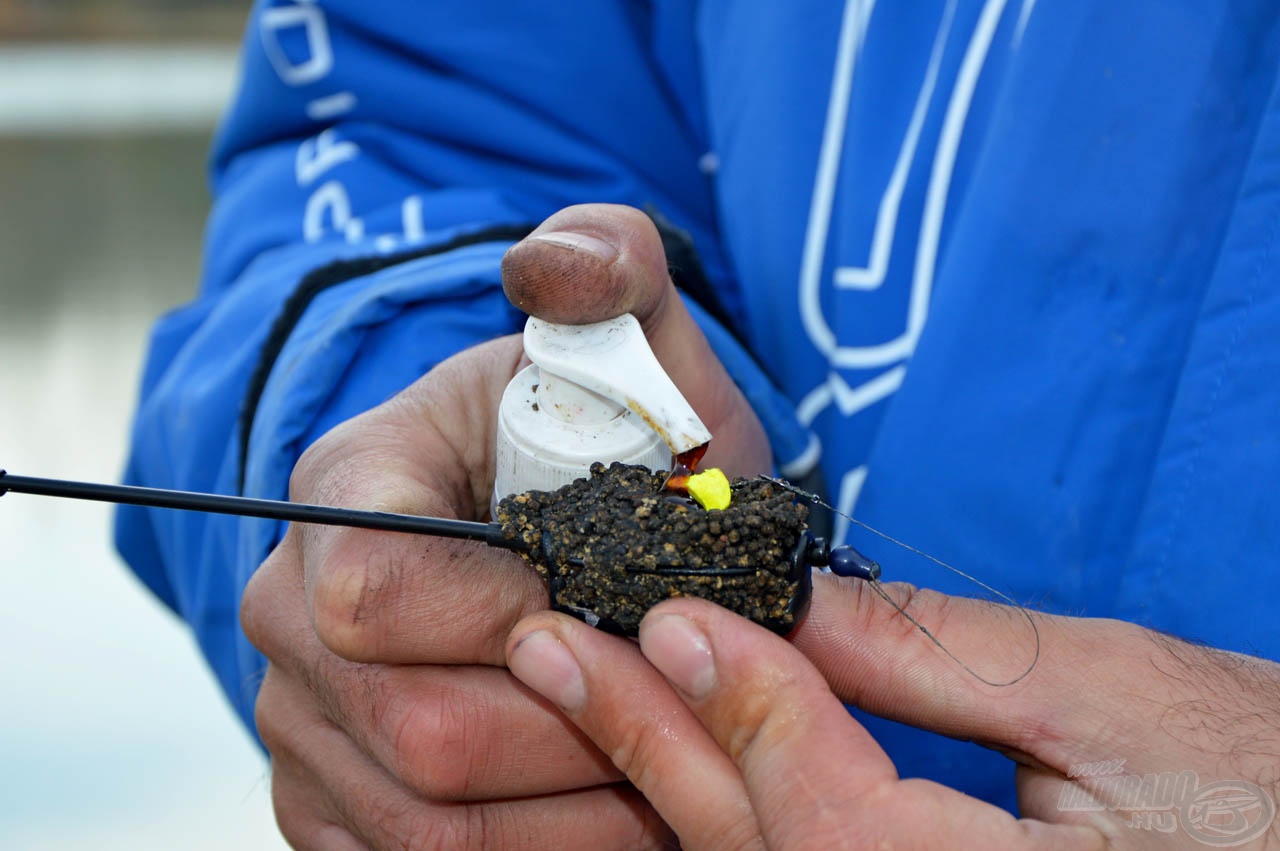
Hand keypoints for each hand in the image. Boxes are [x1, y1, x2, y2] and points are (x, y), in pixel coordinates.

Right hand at [239, 203, 770, 847]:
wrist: (561, 515)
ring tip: (673, 766)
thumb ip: (605, 265)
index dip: (511, 624)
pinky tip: (614, 808)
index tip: (623, 613)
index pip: (375, 595)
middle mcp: (291, 615)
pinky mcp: (335, 801)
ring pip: (427, 822)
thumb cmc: (600, 434)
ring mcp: (302, 721)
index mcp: (344, 493)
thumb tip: (553, 267)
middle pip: (413, 733)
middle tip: (686, 710)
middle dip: (579, 735)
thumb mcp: (623, 337)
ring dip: (577, 812)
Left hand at [506, 573, 1279, 848]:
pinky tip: (668, 763)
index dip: (742, 704)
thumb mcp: (1120, 700)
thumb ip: (944, 659)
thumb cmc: (1263, 784)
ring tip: (585, 692)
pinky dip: (724, 825)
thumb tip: (798, 604)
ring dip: (668, 787)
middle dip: (654, 746)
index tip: (675, 612)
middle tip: (556, 651)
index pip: (826, 814)